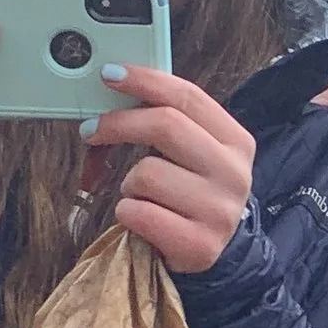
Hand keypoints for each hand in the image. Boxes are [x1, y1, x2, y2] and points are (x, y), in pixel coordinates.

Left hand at [84, 64, 256, 272]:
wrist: (211, 253)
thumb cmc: (189, 195)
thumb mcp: (193, 154)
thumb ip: (169, 122)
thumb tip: (117, 87)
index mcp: (236, 142)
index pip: (188, 97)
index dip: (145, 81)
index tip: (110, 75)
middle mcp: (234, 174)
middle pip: (166, 126)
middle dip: (118, 124)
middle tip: (91, 130)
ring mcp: (220, 212)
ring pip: (145, 174)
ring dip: (129, 185)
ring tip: (143, 197)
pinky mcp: (199, 245)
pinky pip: (138, 213)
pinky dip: (128, 214)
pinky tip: (144, 219)